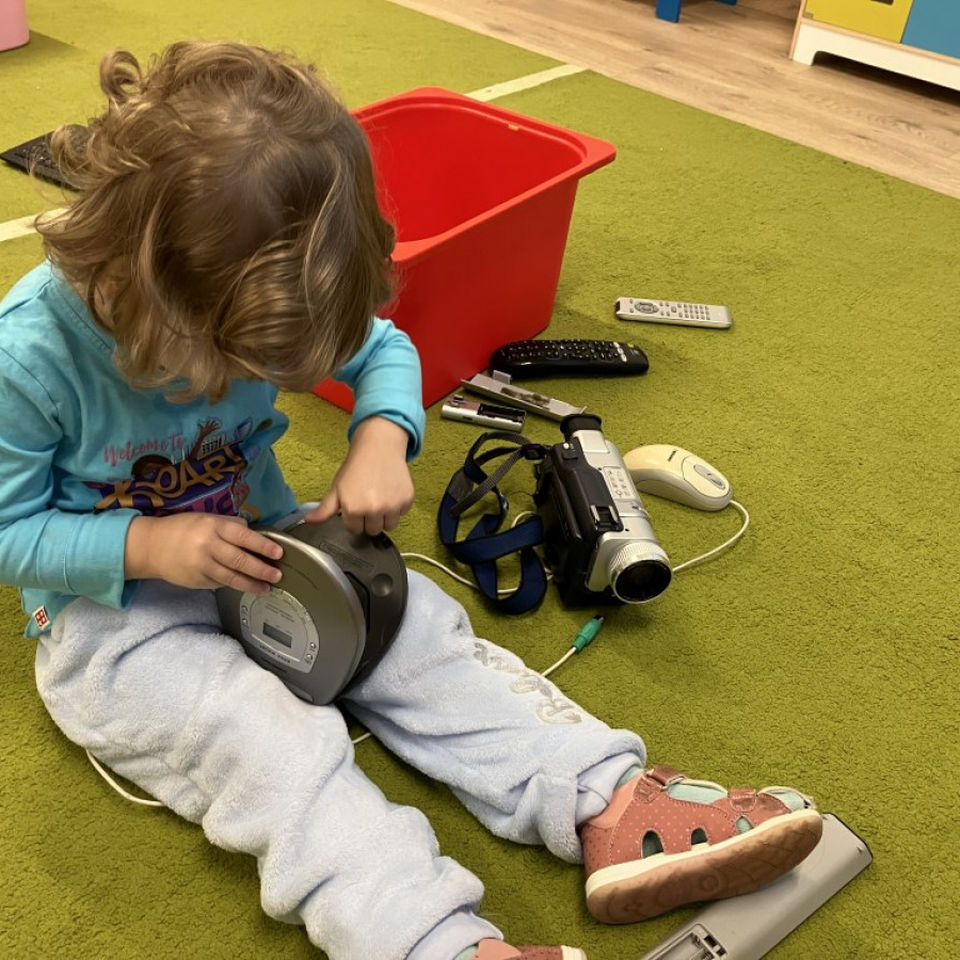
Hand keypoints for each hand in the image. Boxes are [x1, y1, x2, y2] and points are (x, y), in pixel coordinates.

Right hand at [125, 513, 283, 593]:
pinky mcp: (197, 581)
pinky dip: (234, 584)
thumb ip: (231, 525)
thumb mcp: (207, 519)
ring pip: (232, 577)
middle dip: (262, 569)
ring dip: (251, 584)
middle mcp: (208, 546)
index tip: (278, 553)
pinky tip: (245, 586)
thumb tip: (254, 534)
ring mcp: (202, 565)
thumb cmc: (184, 529)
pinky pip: (220, 583)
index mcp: (214, 526)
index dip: (262, 546)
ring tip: (266, 588)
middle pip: (240, 560)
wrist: (152, 546)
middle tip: (277, 575)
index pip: (243, 536)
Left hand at [306, 416, 414, 535]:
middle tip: (367, 501)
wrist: (378, 447)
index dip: (353, 518)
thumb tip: (308, 521)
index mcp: (354, 509)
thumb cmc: (356, 467)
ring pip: (389, 526)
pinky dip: (397, 506)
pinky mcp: (407, 500)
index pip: (355, 530)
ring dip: (384, 517)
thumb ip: (324, 509)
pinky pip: (402, 514)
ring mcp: (393, 506)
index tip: (355, 505)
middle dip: (369, 520)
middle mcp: (374, 510)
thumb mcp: (337, 488)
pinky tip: (390, 492)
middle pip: (372, 531)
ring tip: (379, 498)